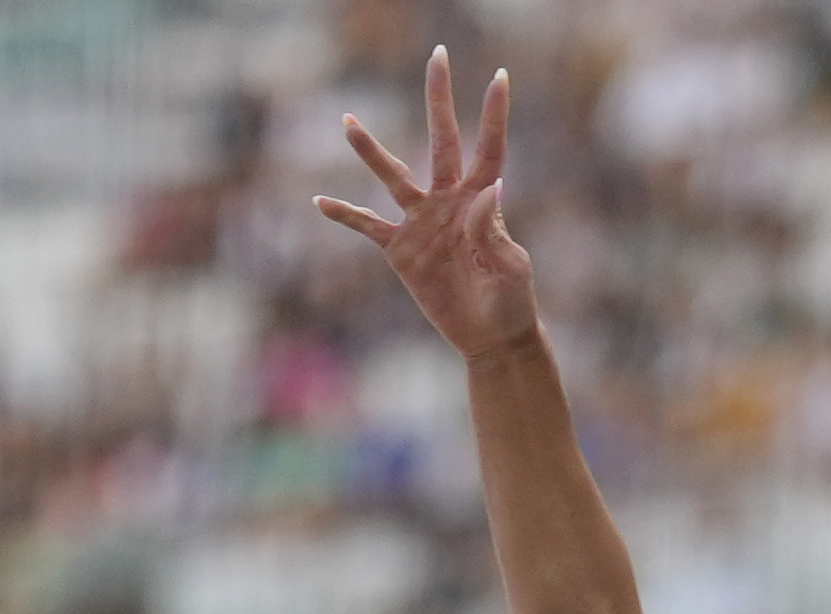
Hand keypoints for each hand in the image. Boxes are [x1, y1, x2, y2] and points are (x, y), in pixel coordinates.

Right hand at [319, 47, 538, 360]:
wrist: (490, 338)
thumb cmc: (510, 301)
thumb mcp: (509, 268)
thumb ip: (491, 228)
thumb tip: (488, 188)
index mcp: (484, 200)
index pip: (490, 150)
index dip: (494, 116)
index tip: (500, 77)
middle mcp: (450, 201)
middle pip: (442, 142)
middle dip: (439, 101)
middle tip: (437, 58)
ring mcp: (422, 222)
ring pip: (394, 177)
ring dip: (371, 152)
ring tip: (348, 123)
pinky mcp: (401, 251)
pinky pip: (368, 227)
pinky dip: (345, 215)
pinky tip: (319, 202)